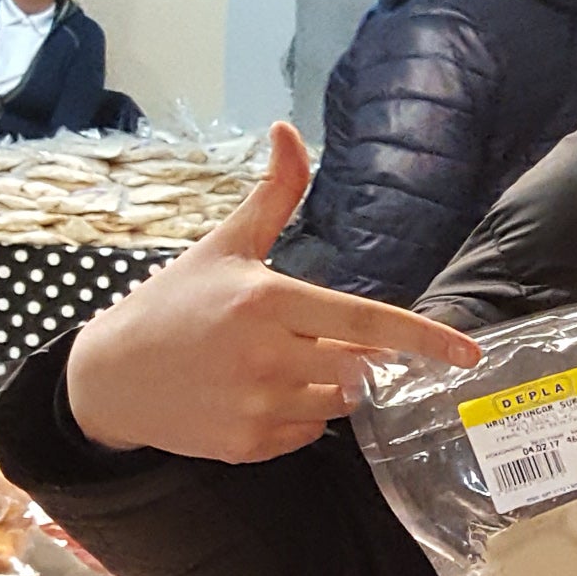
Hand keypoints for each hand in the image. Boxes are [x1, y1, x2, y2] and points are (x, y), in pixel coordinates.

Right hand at [63, 122, 481, 460]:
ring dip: (333, 385)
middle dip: (357, 354)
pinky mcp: (248, 445)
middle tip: (317, 338)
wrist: (107, 379)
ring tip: (284, 363)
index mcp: (268, 302)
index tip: (468, 353)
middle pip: (360, 366)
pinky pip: (309, 433)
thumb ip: (275, 195)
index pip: (368, 322)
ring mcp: (257, 406)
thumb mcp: (225, 245)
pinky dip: (302, 416)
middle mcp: (267, 357)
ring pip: (340, 404)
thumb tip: (290, 131)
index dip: (424, 339)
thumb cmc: (174, 303)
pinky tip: (262, 393)